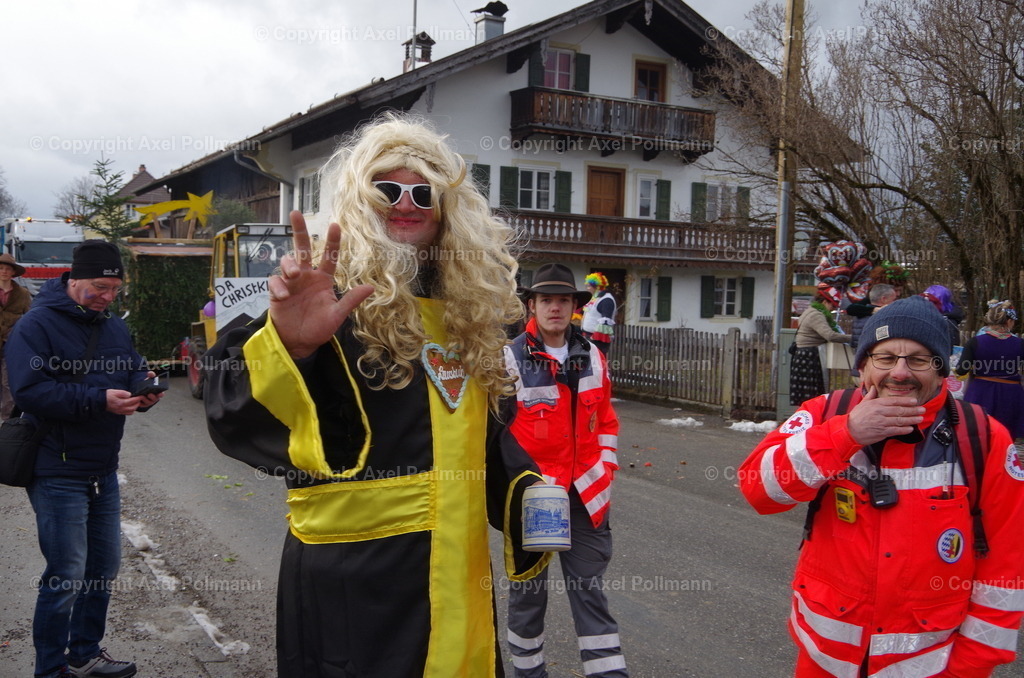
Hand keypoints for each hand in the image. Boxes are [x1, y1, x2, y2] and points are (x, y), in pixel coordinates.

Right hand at [106, 389, 158, 414]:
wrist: (99, 401)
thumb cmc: (107, 395)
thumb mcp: (115, 391)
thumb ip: (123, 393)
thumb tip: (130, 395)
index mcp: (121, 403)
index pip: (132, 401)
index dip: (138, 398)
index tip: (141, 395)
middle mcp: (121, 408)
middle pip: (133, 407)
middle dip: (138, 403)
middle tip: (139, 399)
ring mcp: (119, 411)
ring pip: (131, 411)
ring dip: (135, 407)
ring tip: (136, 402)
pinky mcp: (118, 412)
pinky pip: (127, 413)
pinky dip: (131, 410)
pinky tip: (130, 406)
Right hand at [268, 211, 373, 358]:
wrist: (299, 343)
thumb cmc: (319, 328)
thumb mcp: (337, 315)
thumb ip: (350, 301)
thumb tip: (370, 287)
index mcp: (323, 279)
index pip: (328, 257)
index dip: (332, 242)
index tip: (335, 225)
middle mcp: (307, 276)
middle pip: (302, 248)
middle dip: (299, 230)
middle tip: (296, 213)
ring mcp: (291, 283)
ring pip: (287, 261)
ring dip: (289, 264)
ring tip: (294, 274)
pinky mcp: (277, 292)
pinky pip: (275, 281)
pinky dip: (278, 285)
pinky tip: (284, 296)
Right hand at [846, 386, 924, 444]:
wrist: (849, 430)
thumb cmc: (856, 417)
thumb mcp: (862, 404)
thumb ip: (870, 396)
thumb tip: (874, 388)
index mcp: (876, 404)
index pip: (894, 401)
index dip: (906, 401)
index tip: (915, 401)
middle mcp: (880, 412)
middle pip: (900, 410)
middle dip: (913, 410)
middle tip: (922, 409)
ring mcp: (881, 422)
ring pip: (900, 420)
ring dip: (911, 419)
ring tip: (919, 418)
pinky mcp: (882, 432)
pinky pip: (896, 430)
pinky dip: (904, 429)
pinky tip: (911, 428)